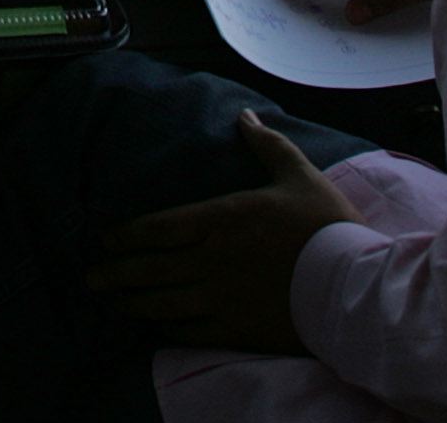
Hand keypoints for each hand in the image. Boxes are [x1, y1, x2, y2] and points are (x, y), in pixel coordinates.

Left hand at [85, 111, 363, 353]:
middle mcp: (211, 259)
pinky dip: (166, 329)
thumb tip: (244, 116)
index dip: (127, 235)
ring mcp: (221, 297)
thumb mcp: (298, 175)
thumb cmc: (327, 226)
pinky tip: (155, 327)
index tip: (106, 240)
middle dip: (116, 272)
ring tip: (113, 302)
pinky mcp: (237, 328)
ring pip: (162, 302)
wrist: (355, 286)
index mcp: (222, 219)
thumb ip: (267, 145)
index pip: (158, 227)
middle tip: (91, 277)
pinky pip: (189, 330)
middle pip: (150, 267)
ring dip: (132, 302)